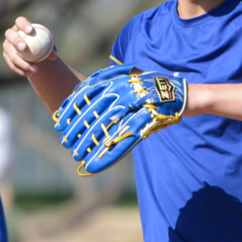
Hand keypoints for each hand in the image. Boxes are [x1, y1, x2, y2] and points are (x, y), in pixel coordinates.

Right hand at [3, 15, 56, 77]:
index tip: (31, 30)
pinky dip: (20, 70)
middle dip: (16, 41)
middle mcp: (11, 34)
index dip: (23, 24)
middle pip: (10, 35)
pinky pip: (12, 64)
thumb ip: (51, 47)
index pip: (20, 21)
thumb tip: (53, 55)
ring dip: (22, 62)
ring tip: (34, 69)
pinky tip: (29, 74)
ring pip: (11, 54)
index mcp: (20, 26)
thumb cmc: (42, 44)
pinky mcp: (6, 55)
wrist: (34, 53)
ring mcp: (7, 45)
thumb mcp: (48, 44)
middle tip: (25, 48)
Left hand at [54, 67, 186, 175]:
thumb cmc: (154, 86)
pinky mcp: (143, 125)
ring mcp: (133, 110)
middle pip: (92, 114)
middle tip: (65, 141)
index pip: (87, 95)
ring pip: (103, 129)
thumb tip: (86, 84)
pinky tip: (95, 166)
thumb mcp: (130, 76)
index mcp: (116, 82)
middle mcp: (122, 93)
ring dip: (88, 144)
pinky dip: (107, 157)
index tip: (60, 120)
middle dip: (76, 129)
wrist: (181, 95)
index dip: (71, 109)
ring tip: (76, 154)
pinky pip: (121, 143)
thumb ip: (110, 78)